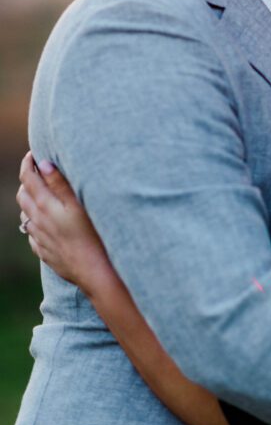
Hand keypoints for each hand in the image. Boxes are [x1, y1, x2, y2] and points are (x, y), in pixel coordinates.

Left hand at [17, 152, 108, 293]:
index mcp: (45, 206)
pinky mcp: (45, 251)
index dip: (28, 163)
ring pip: (25, 214)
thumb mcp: (79, 204)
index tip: (33, 153)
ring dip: (29, 201)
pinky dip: (34, 222)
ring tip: (41, 193)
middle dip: (27, 180)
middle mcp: (38, 221)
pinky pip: (32, 233)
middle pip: (23, 195)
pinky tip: (44, 222)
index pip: (28, 178)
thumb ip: (60, 183)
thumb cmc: (93, 235)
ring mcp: (40, 238)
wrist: (94, 272)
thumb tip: (43, 163)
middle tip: (37, 170)